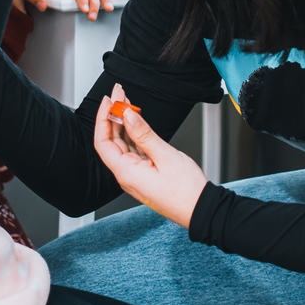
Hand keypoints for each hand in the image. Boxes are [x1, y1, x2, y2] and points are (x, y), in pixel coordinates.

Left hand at [93, 84, 207, 227]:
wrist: (202, 210)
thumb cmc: (186, 191)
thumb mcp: (165, 156)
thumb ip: (144, 134)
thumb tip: (128, 116)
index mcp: (126, 172)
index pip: (102, 141)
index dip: (103, 118)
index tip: (108, 100)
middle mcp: (127, 175)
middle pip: (111, 141)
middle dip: (113, 116)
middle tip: (119, 94)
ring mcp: (135, 175)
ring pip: (122, 144)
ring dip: (123, 124)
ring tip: (126, 103)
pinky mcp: (145, 174)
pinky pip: (133, 151)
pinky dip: (133, 134)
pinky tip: (136, 122)